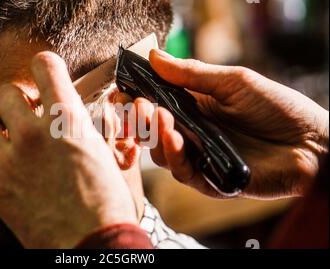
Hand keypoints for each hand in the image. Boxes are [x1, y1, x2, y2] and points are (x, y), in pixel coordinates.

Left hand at [0, 52, 136, 247]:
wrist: (95, 242)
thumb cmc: (107, 202)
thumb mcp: (104, 155)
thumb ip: (84, 129)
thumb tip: (75, 116)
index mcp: (66, 120)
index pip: (45, 65)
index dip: (44, 66)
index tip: (44, 75)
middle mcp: (32, 133)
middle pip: (3, 93)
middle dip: (12, 102)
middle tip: (22, 118)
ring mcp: (9, 162)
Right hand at [145, 49, 328, 198]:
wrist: (313, 142)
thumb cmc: (278, 107)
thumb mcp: (234, 82)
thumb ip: (192, 74)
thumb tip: (155, 56)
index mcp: (195, 108)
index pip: (157, 104)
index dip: (138, 99)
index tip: (124, 90)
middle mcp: (193, 134)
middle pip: (153, 132)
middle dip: (142, 119)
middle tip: (141, 105)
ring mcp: (201, 158)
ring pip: (163, 154)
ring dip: (156, 136)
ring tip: (160, 117)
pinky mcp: (211, 181)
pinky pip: (184, 173)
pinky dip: (176, 157)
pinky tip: (177, 140)